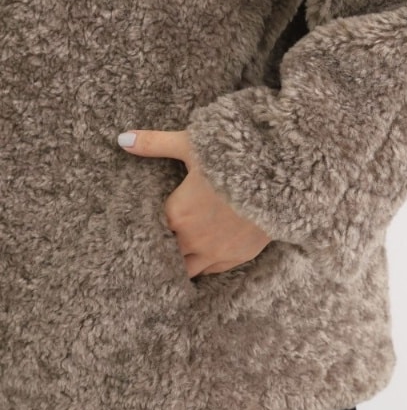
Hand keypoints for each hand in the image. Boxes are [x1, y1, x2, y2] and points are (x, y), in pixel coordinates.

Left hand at [118, 129, 271, 277]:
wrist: (281, 174)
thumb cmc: (233, 158)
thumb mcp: (192, 145)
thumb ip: (156, 144)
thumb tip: (122, 139)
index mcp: (178, 214)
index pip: (152, 231)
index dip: (149, 228)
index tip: (151, 223)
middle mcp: (194, 240)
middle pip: (168, 256)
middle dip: (165, 248)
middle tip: (165, 240)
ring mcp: (218, 251)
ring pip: (190, 269)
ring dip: (184, 260)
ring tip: (182, 252)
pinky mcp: (241, 256)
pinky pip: (215, 270)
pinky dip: (207, 263)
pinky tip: (205, 254)